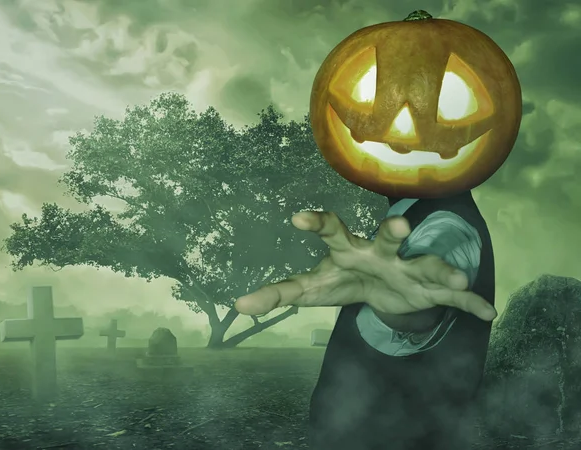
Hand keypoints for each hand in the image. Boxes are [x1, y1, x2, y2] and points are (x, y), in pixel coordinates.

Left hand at [234, 211, 496, 321]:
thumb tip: (238, 305)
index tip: (298, 218)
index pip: (332, 232)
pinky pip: (453, 298)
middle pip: (388, 239)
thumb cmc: (345, 280)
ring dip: (441, 269)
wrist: (387, 289)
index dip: (317, 224)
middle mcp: (382, 253)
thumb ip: (278, 293)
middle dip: (394, 232)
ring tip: (454, 277)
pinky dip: (470, 305)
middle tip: (398, 225)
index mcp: (349, 251)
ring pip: (428, 264)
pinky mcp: (430, 289)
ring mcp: (410, 269)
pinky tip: (487, 313)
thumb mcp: (312, 289)